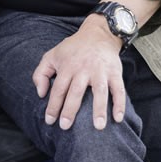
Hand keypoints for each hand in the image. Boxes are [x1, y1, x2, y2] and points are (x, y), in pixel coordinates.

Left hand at [31, 15, 125, 130]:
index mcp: (67, 67)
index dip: (53, 106)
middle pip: (75, 92)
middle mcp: (83, 69)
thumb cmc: (72, 49)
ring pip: (99, 92)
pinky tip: (118, 118)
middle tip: (65, 126)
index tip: (50, 121)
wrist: (98, 34)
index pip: (58, 89)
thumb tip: (40, 94)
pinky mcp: (115, 72)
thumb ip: (40, 74)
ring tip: (98, 127)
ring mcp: (100, 71)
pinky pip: (118, 89)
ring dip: (99, 109)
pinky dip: (119, 103)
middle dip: (70, 110)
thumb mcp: (51, 56)